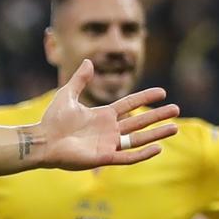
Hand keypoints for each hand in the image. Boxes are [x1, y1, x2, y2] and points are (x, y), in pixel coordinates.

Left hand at [36, 61, 178, 170]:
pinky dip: (142, 154)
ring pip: (138, 139)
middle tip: (176, 109)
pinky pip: (128, 156)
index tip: (162, 92)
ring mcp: (108, 144)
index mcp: (103, 115)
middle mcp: (109, 130)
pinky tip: (158, 148)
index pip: (130, 105)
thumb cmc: (52, 120)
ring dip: (157, 134)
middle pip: (139, 122)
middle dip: (158, 116)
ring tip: (175, 128)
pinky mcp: (104, 157)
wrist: (42, 140)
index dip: (145, 98)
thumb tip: (89, 61)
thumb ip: (80, 79)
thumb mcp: (67, 95)